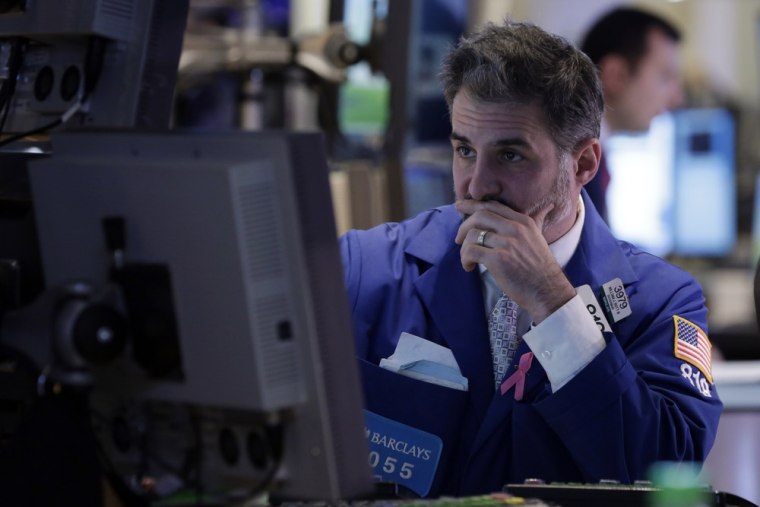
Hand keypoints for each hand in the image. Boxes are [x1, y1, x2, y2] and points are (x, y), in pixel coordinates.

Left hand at [454, 199, 575, 322]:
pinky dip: (465, 259)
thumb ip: (537, 221)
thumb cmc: (541, 268)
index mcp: (523, 222)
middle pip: (480, 215)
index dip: (473, 205)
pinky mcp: (498, 259)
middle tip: (458, 238)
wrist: (548, 291)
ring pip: (473, 234)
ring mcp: (507, 243)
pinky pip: (471, 251)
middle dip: (463, 226)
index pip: (493, 206)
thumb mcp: (539, 238)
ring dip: (464, 247)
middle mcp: (515, 229)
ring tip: (467, 258)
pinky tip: (469, 267)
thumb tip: (548, 207)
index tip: (460, 207)